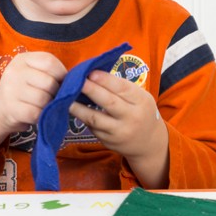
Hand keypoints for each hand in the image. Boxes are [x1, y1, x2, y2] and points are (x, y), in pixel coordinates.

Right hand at [0, 52, 66, 157]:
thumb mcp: (33, 72)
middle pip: (48, 82)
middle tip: (54, 96)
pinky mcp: (11, 108)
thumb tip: (74, 81)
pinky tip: (38, 113)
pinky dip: (41, 115)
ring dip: (49, 105)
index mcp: (22, 59)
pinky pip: (36, 113)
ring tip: (46, 105)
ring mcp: (10, 90)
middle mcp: (14, 71)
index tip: (63, 81)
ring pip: (43, 98)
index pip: (49, 61)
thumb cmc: (24, 88)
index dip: (61, 73)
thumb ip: (50, 71)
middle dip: (56, 92)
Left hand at [69, 71, 168, 187]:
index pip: (123, 89)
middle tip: (76, 81)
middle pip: (109, 103)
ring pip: (95, 119)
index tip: (90, 72)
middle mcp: (132, 118)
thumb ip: (121, 88)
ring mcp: (119, 132)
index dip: (106, 80)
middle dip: (91, 91)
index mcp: (141, 101)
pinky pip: (92, 128)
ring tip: (66, 98)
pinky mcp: (108, 142)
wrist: (149, 142)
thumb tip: (93, 74)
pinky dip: (82, 117)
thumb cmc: (141, 111)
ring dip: (78, 108)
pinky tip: (73, 109)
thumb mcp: (139, 97)